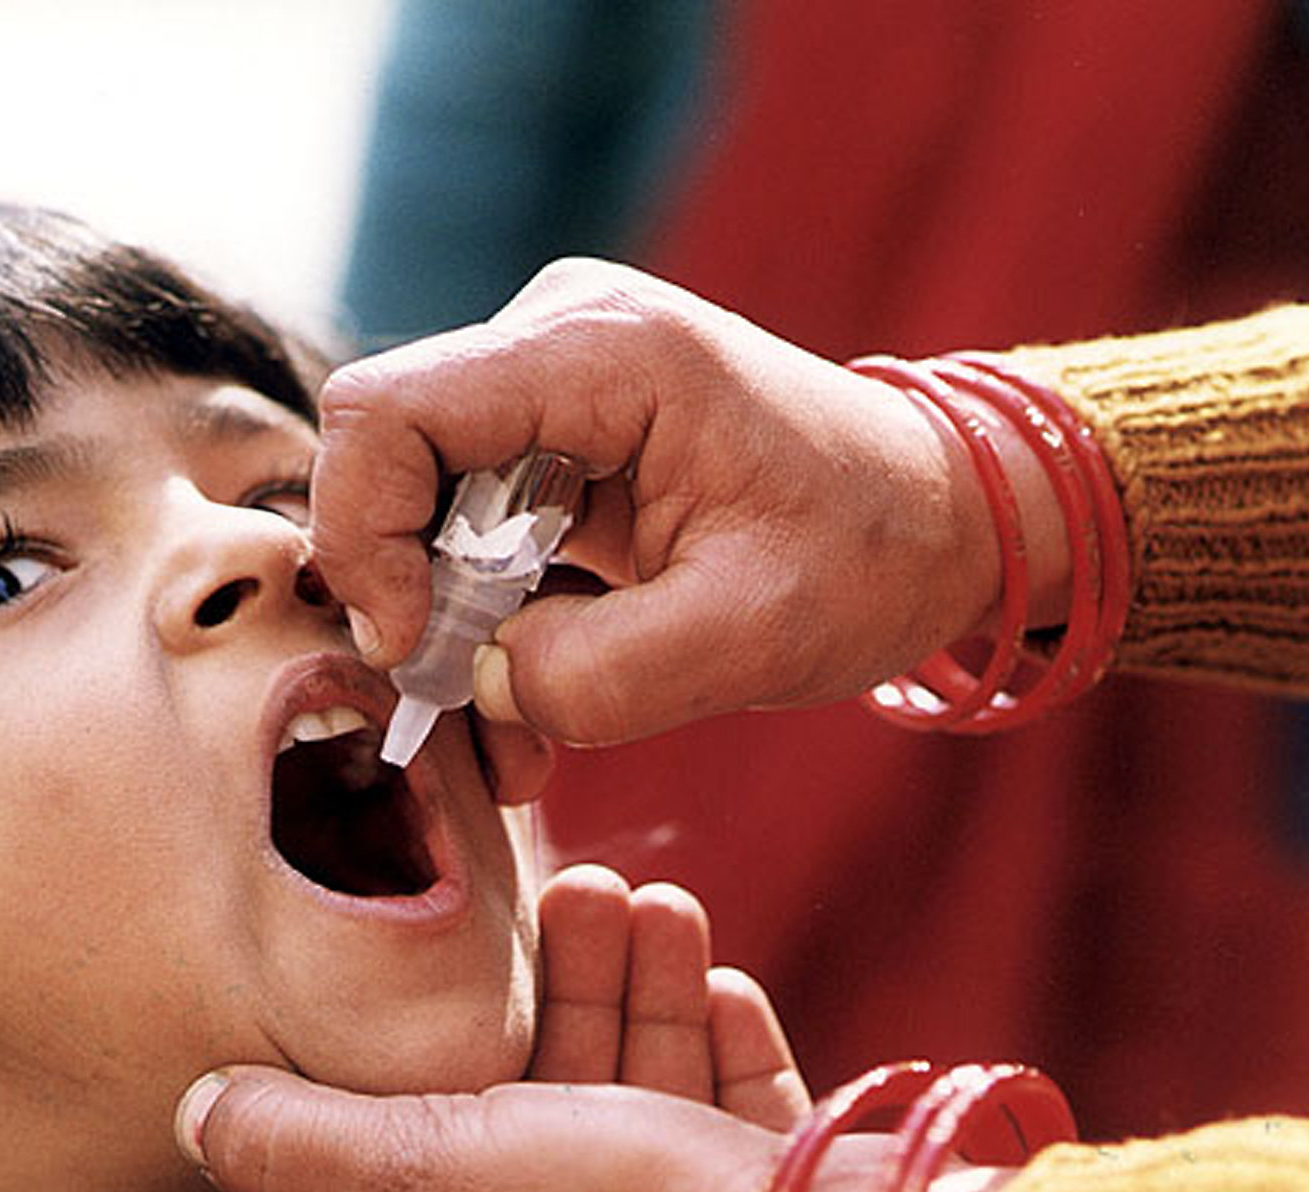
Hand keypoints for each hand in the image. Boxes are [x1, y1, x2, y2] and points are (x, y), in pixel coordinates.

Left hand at [174, 869, 810, 1191]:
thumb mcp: (425, 1173)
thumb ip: (303, 1142)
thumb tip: (194, 1114)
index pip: (438, 1146)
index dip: (458, 1032)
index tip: (481, 936)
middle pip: (550, 1108)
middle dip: (567, 985)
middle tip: (583, 884)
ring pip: (643, 1105)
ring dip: (643, 993)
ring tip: (650, 900)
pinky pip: (728, 1130)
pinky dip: (719, 1050)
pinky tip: (718, 976)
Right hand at [309, 258, 1063, 744]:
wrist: (942, 514)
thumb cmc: (870, 553)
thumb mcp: (752, 637)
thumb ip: (599, 676)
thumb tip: (480, 684)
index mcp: (604, 351)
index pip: (388, 411)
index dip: (366, 535)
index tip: (413, 649)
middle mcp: (556, 338)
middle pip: (388, 460)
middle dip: (405, 597)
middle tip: (459, 709)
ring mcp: (548, 382)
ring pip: (418, 506)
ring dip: (445, 627)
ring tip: (509, 736)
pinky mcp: (551, 436)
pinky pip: (466, 527)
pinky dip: (481, 619)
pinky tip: (526, 697)